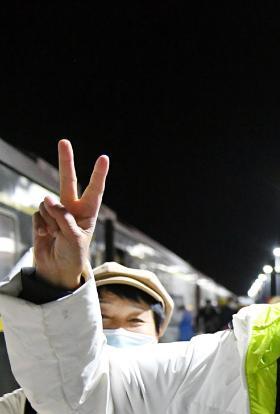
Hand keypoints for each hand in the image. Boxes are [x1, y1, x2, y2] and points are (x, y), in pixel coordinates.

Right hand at [33, 140, 108, 289]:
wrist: (56, 270)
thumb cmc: (73, 256)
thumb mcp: (75, 239)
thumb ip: (62, 218)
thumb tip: (46, 198)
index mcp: (88, 213)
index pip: (94, 190)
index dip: (98, 174)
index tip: (104, 158)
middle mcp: (72, 208)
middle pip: (68, 181)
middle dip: (66, 161)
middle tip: (64, 141)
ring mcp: (55, 211)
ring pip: (48, 205)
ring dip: (51, 221)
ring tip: (57, 236)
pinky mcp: (41, 218)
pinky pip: (38, 215)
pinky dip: (41, 226)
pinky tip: (46, 236)